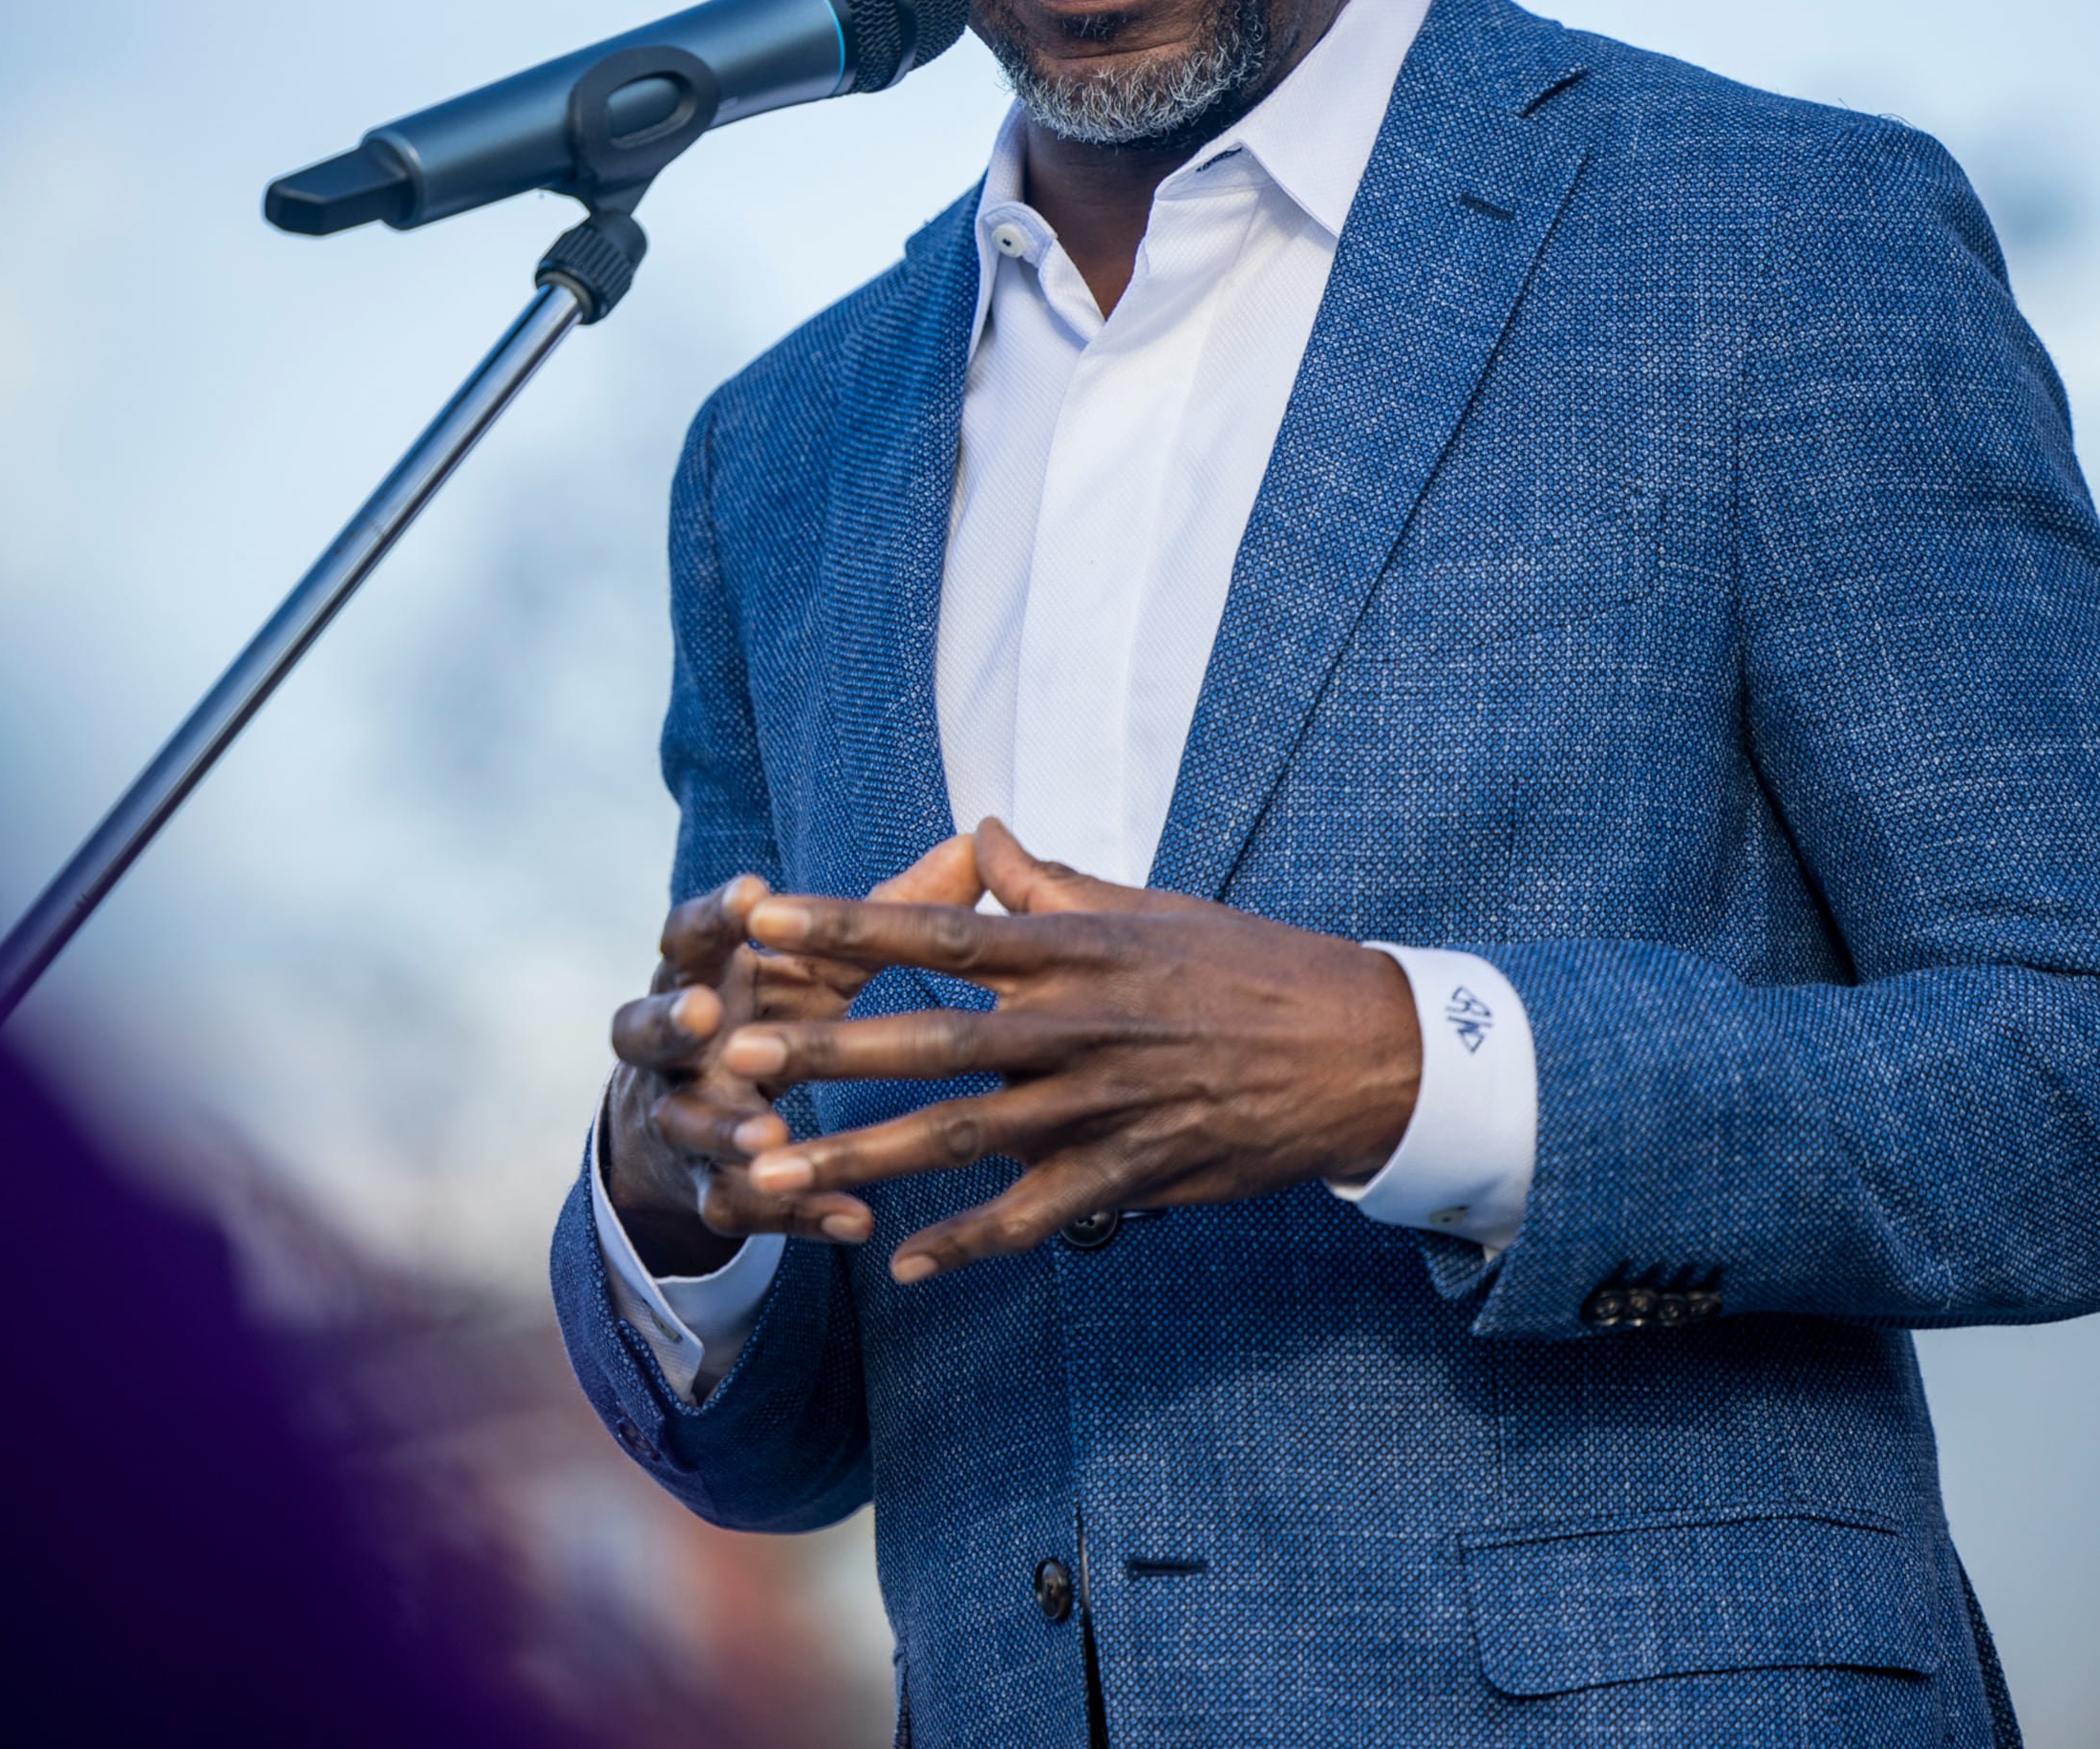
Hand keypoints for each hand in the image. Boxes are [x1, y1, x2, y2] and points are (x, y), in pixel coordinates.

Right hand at [602, 836, 982, 1273]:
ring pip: (683, 1128)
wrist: (697, 1119)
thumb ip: (884, 918)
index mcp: (700, 977)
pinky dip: (793, 1215)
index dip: (713, 916)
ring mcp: (681, 1120)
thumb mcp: (818, 967)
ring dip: (722, 1130)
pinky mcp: (705, 1187)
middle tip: (703, 1012)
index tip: (751, 893)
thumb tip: (975, 847)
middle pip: (644, 1029)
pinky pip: (736, 1207)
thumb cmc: (774, 1015)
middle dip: (669, 1020)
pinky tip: (852, 1218)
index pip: (689, 939)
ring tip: (768, 1134)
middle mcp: (674, 1047)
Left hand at [713, 820, 1420, 1284]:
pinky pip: (1032, 1217)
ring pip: (961, 1139)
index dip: (846, 926)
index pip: (940, 932)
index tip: (764, 918)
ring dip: (863, 1157)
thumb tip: (984, 834)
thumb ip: (1055, 884)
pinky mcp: (1132, 1174)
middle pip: (930, 1040)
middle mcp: (1078, 1026)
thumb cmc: (1251, 965)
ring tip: (774, 1173)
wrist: (1360, 1050)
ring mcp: (1102, 1107)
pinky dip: (967, 1244)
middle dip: (829, 1050)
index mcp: (1077, 952)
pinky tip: (903, 1264)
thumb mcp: (1153, 907)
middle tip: (739, 1056)